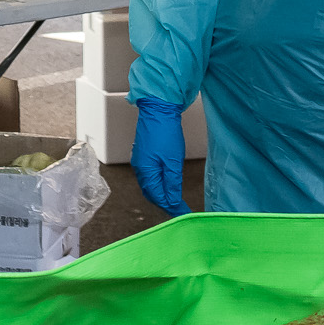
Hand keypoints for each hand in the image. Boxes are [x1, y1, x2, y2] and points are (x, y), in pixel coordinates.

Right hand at [131, 97, 189, 214]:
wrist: (158, 111)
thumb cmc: (166, 133)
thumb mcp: (173, 162)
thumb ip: (172, 184)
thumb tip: (172, 201)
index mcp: (146, 173)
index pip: (158, 197)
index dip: (172, 207)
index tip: (184, 213)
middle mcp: (140, 169)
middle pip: (152, 194)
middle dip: (165, 203)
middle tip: (180, 210)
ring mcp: (140, 162)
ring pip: (150, 185)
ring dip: (161, 194)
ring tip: (174, 200)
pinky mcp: (143, 155)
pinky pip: (149, 176)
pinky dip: (158, 184)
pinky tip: (166, 184)